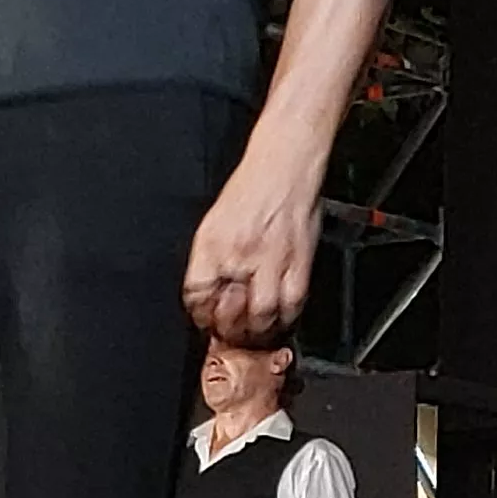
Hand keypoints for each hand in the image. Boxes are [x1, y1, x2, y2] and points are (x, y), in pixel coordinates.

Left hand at [184, 149, 323, 343]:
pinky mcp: (300, 260)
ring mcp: (271, 259)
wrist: (284, 162)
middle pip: (229, 312)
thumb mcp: (215, 219)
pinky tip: (282, 318)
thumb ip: (211, 256)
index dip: (199, 313)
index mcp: (211, 243)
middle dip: (228, 330)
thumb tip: (210, 288)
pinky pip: (293, 302)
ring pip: (262, 314)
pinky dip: (287, 317)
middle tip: (231, 334)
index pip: (196, 293)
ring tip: (255, 333)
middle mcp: (238, 254)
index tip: (205, 319)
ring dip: (258, 331)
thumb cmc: (251, 186)